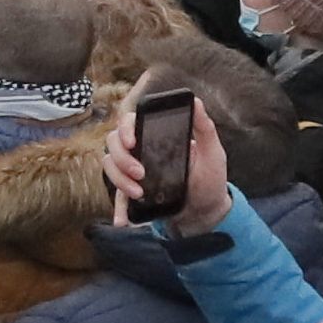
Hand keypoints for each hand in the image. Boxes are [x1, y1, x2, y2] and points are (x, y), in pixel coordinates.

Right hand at [100, 78, 230, 234]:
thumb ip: (204, 128)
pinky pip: (117, 197)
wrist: (207, 210)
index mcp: (157, 136)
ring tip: (138, 194)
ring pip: (110, 165)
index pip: (130, 122)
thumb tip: (196, 101)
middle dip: (122, 159)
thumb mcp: (212, 152)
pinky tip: (122, 222)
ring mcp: (135, 171)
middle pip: (114, 143)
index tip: (132, 142)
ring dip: (118, 179)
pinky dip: (118, 208)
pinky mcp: (133, 192)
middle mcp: (141, 150)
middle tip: (140, 174)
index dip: (125, 129)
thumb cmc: (210, 178)